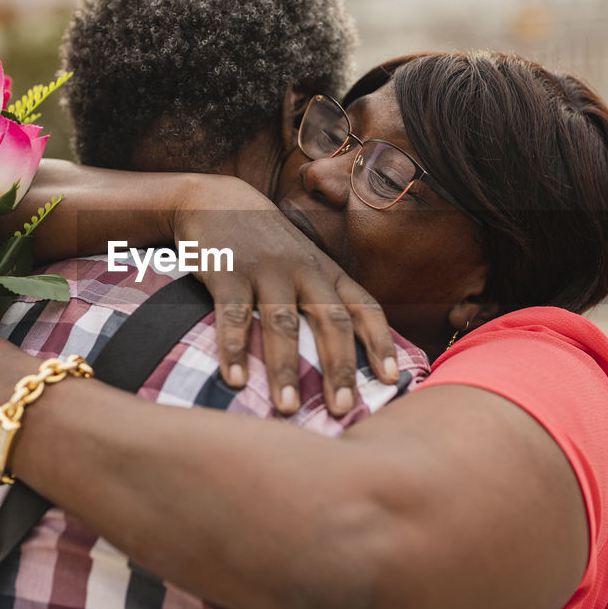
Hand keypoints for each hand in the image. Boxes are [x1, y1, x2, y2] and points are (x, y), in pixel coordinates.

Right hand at [173, 176, 399, 416]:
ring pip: (283, 323)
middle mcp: (304, 270)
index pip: (365, 308)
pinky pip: (235, 315)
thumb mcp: (303, 263)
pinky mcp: (229, 271)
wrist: (215, 199)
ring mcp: (267, 269)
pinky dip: (235, 348)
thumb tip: (340, 361)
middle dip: (338, 368)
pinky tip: (234, 380)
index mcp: (328, 272)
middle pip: (330, 321)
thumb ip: (321, 301)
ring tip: (288, 408)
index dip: (380, 343)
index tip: (392, 380)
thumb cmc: (265, 244)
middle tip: (342, 409)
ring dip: (285, 368)